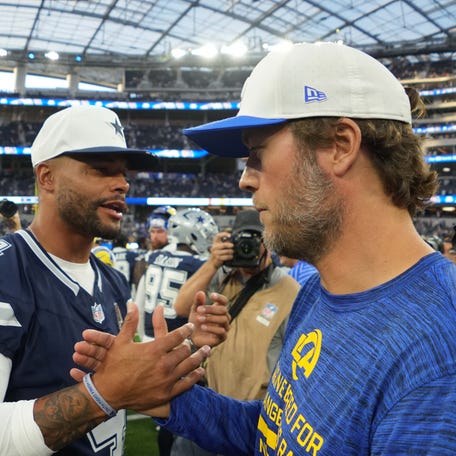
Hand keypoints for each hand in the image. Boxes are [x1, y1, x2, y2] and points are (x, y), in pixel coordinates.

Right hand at [71, 302, 209, 411]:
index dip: (186, 330)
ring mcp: (166, 380)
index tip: (190, 326)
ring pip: (189, 365)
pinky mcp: (166, 394)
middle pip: (185, 350)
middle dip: (191, 344)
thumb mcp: (120, 341)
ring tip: (206, 351)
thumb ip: (130, 321)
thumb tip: (132, 303)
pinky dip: (195, 376)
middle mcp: (163, 364)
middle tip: (197, 340)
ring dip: (200, 357)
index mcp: (154, 349)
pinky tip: (199, 371)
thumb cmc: (112, 366)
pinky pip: (186, 384)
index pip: (177, 336)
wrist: (106, 394)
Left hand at [189, 291, 229, 347]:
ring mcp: (225, 327)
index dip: (220, 297)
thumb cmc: (196, 321)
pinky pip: (221, 331)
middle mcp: (225, 317)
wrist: (192, 337)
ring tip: (199, 319)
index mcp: (219, 309)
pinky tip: (202, 327)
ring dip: (210, 318)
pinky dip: (212, 328)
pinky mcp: (223, 337)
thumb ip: (198, 302)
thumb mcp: (195, 310)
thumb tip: (200, 292)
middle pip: (223, 310)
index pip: (224, 301)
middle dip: (211, 309)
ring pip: (223, 319)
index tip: (211, 295)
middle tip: (199, 310)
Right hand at [207, 231, 233, 268]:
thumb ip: (225, 242)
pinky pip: (226, 256)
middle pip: (223, 244)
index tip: (230, 235)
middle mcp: (214, 247)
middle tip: (232, 245)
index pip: (218, 236)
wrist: (212, 262)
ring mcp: (216, 253)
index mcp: (215, 242)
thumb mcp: (220, 246)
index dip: (224, 234)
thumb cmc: (217, 253)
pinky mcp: (218, 258)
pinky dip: (230, 256)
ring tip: (232, 252)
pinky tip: (231, 256)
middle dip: (229, 245)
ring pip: (226, 251)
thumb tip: (232, 240)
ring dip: (231, 252)